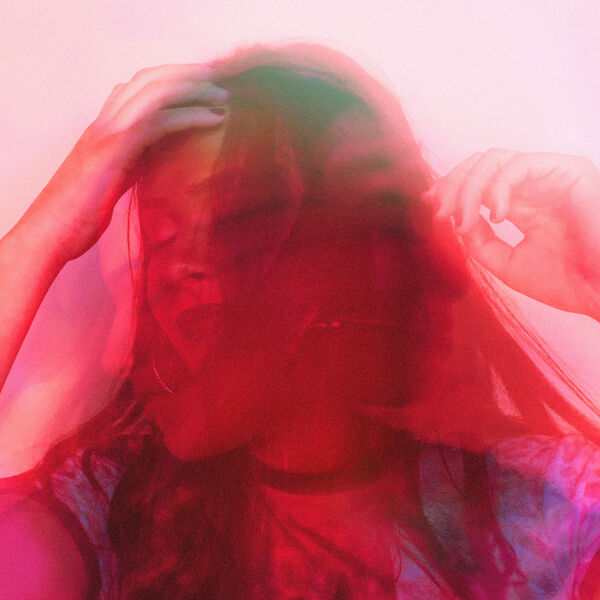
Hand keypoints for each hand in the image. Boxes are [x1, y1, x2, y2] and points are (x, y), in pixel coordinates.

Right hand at [26, 63, 227, 262]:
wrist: (51, 232)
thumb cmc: (81, 215)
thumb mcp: (115, 181)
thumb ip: (136, 162)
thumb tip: (165, 159)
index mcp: (104, 128)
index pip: (137, 88)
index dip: (170, 79)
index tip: (201, 84)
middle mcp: (104, 122)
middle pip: (147, 79)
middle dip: (185, 74)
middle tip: (217, 80)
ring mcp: (107, 132)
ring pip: (154, 91)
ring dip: (192, 88)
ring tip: (220, 95)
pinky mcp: (115, 148)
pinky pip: (158, 120)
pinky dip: (190, 115)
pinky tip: (212, 119)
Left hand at [424, 149, 599, 318]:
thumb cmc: (565, 282)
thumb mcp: (505, 262)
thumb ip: (479, 241)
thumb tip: (456, 219)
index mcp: (522, 205)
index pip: (478, 182)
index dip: (451, 188)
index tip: (432, 206)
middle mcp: (533, 187)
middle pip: (480, 164)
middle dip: (453, 184)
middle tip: (441, 210)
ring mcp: (549, 177)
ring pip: (493, 159)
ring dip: (468, 186)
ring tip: (464, 218)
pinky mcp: (567, 170)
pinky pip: (519, 164)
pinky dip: (497, 187)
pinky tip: (495, 214)